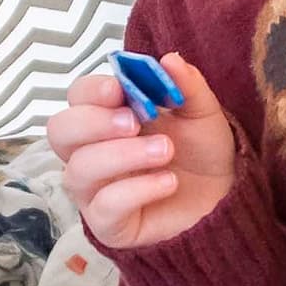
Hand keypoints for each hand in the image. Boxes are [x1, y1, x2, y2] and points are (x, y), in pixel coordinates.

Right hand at [47, 56, 238, 249]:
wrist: (226, 197)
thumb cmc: (202, 152)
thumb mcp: (202, 112)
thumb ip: (187, 85)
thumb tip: (170, 59)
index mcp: (107, 117)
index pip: (77, 97)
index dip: (92, 91)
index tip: (120, 90)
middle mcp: (91, 152)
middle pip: (59, 131)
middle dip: (93, 123)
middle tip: (134, 122)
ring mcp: (95, 190)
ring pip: (78, 170)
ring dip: (122, 155)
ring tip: (165, 151)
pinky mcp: (109, 225)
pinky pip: (103, 207)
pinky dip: (136, 190)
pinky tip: (167, 182)